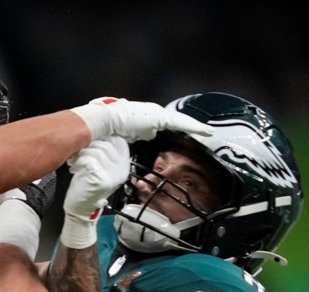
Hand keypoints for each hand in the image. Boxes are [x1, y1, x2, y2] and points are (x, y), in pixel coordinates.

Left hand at [60, 136, 130, 248]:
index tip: (90, 145)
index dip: (101, 139)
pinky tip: (75, 169)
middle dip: (88, 147)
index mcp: (124, 164)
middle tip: (79, 156)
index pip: (118, 140)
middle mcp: (122, 168)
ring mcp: (113, 174)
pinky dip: (77, 162)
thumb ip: (103, 152)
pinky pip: (88, 159)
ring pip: (95, 150)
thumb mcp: (101, 167)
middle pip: (105, 143)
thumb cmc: (88, 186)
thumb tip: (94, 131)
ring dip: (81, 155)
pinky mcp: (101, 178)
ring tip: (76, 163)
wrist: (81, 209)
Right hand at [72, 97, 212, 141]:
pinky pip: (182, 123)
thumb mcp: (113, 143)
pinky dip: (195, 127)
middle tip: (195, 136)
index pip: (154, 126)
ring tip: (205, 132)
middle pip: (169, 123)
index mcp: (136, 121)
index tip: (171, 139)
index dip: (162, 132)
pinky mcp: (161, 117)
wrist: (102, 122)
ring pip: (179, 122)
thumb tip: (116, 160)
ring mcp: (155, 115)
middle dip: (182, 129)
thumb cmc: (102, 134)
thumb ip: (119, 148)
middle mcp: (148, 115)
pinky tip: (206, 132)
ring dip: (192, 128)